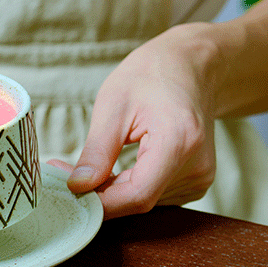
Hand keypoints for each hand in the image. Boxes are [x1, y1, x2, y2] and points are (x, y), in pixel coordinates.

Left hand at [61, 24, 218, 219]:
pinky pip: (156, 195)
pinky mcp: (197, 181)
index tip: (67, 188)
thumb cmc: (152, 75)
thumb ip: (97, 152)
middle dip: (99, 193)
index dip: (99, 200)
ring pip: (146, 201)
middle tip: (65, 173)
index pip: (137, 195)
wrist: (190, 65)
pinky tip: (119, 168)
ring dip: (114, 191)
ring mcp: (201, 177)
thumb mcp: (114, 105)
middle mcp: (198, 166)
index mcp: (179, 142)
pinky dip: (131, 187)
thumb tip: (77, 187)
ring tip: (94, 165)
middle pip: (140, 199)